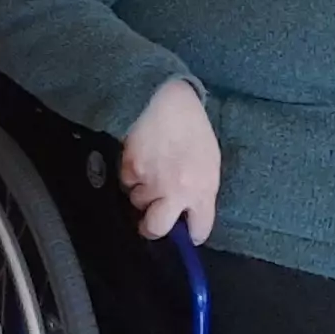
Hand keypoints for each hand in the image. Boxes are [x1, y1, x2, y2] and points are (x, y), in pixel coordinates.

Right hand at [120, 78, 221, 242]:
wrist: (166, 100)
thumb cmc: (192, 129)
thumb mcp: (209, 162)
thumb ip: (200, 191)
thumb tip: (188, 211)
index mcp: (203, 190)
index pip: (199, 229)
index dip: (191, 232)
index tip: (186, 231)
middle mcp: (176, 191)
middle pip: (157, 228)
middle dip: (152, 227)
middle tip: (150, 220)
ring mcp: (151, 181)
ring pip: (137, 202)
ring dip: (141, 193)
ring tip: (148, 172)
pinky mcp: (130, 168)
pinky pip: (126, 183)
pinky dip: (130, 175)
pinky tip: (139, 158)